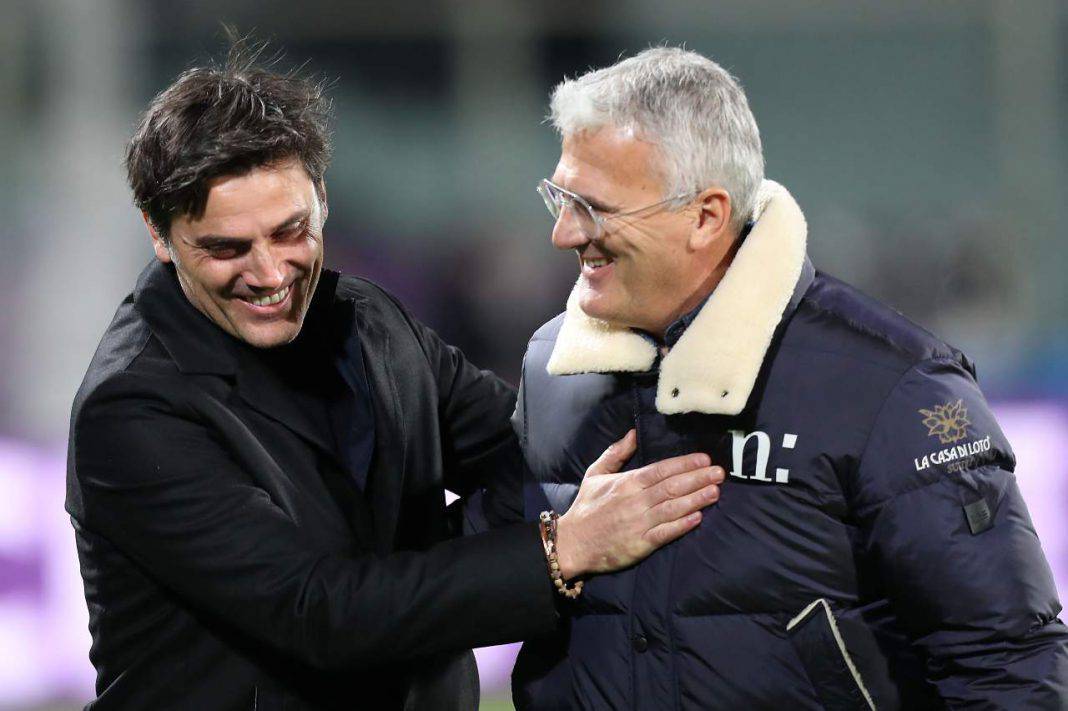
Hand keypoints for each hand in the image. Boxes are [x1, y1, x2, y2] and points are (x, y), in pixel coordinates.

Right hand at [555, 429, 724, 578]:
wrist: (572, 543)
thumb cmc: (586, 508)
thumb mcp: (595, 474)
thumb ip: (615, 453)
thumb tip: (633, 434)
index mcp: (626, 483)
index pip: (660, 470)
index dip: (684, 464)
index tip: (704, 459)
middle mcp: (634, 501)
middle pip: (671, 487)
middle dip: (698, 478)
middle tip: (720, 472)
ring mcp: (638, 523)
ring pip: (672, 508)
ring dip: (696, 499)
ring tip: (716, 492)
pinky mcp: (640, 544)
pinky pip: (665, 533)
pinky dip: (682, 525)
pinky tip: (698, 518)